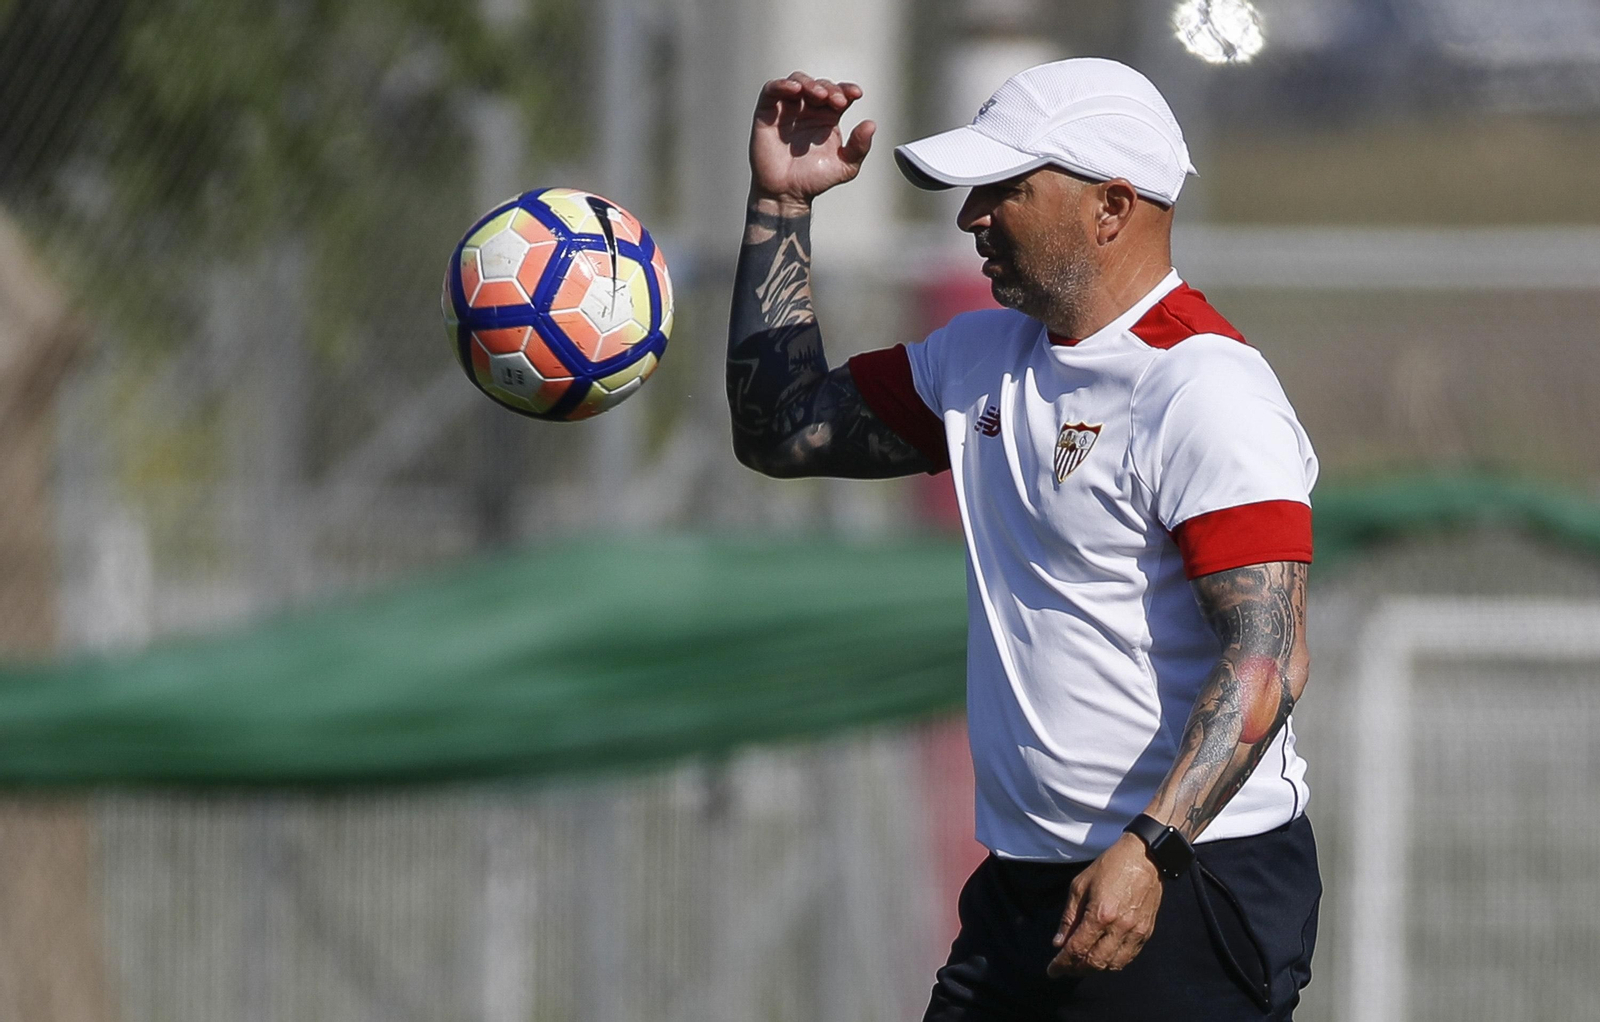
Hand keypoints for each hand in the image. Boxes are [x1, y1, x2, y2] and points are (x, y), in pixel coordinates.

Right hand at [748, 72, 874, 213]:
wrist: (787, 194)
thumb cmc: (812, 180)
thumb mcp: (845, 166)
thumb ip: (860, 146)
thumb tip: (871, 125)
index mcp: (827, 118)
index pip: (839, 94)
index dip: (847, 89)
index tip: (856, 94)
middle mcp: (808, 111)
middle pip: (820, 85)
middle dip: (830, 89)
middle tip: (837, 101)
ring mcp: (788, 110)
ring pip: (798, 81)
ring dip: (810, 83)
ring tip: (818, 95)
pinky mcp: (768, 113)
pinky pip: (772, 90)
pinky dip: (782, 84)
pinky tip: (794, 89)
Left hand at [1047, 833, 1163, 977]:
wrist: (1144, 858)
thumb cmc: (1109, 867)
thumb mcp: (1080, 886)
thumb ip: (1068, 917)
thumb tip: (1058, 943)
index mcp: (1100, 914)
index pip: (1077, 949)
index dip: (1062, 963)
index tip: (1052, 970)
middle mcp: (1119, 927)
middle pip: (1095, 962)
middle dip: (1076, 969)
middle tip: (1065, 968)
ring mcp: (1135, 932)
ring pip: (1112, 965)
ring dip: (1094, 969)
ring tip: (1081, 964)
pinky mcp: (1146, 933)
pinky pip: (1128, 958)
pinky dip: (1113, 963)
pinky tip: (1102, 958)